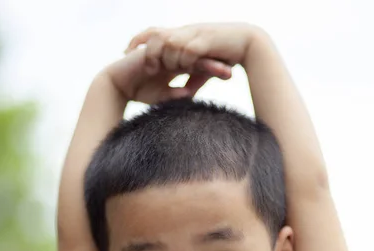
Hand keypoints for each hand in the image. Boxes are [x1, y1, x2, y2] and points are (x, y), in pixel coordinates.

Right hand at [104, 44, 231, 105]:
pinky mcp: (152, 53)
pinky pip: (169, 56)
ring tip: (219, 70)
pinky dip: (180, 62)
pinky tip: (193, 68)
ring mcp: (163, 53)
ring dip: (202, 63)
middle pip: (197, 57)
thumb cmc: (139, 91)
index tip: (230, 75)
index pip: (199, 65)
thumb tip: (190, 96)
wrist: (117, 84)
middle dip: (214, 64)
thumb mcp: (163, 97)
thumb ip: (177, 95)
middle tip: (230, 71)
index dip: (213, 69)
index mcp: (176, 65)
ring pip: (186, 56)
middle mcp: (172, 56)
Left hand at [126, 23, 257, 74]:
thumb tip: (182, 95)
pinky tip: (181, 69)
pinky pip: (187, 50)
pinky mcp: (206, 41)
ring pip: (169, 42)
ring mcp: (195, 35)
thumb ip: (191, 78)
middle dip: (146, 51)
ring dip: (164, 58)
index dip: (137, 41)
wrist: (248, 43)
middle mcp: (185, 31)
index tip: (125, 53)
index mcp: (181, 35)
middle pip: (155, 34)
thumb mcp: (204, 69)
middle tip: (142, 66)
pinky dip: (182, 60)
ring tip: (161, 70)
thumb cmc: (225, 56)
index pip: (152, 31)